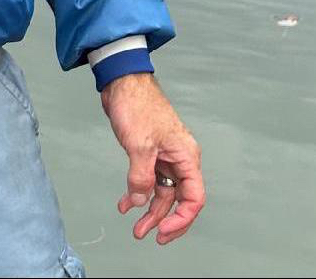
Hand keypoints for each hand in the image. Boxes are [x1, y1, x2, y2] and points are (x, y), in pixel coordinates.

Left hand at [101, 72, 204, 244]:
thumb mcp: (139, 145)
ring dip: (148, 208)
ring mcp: (163, 156)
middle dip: (163, 219)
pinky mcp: (148, 151)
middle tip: (146, 234)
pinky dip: (137, 191)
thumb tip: (139, 202)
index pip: (193, 198)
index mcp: (186, 156)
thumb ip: (140, 176)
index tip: (162, 231)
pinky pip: (147, 179)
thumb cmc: (137, 105)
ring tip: (135, 225)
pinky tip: (125, 202)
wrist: (121, 81)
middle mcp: (179, 158)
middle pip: (178, 199)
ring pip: (161, 191)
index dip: (180, 219)